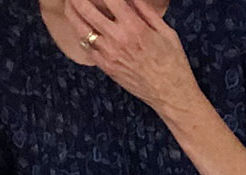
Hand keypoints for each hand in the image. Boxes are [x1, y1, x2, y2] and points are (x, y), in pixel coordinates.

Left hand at [67, 0, 200, 115]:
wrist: (172, 95)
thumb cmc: (174, 64)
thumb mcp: (167, 32)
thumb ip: (145, 10)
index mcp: (134, 27)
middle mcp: (117, 38)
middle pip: (84, 8)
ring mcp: (108, 53)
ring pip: (78, 26)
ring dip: (71, 11)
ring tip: (71, 4)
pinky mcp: (105, 66)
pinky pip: (85, 45)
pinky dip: (80, 32)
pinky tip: (82, 26)